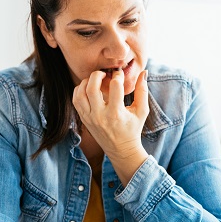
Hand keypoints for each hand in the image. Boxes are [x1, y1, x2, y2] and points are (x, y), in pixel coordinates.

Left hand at [72, 69, 149, 183]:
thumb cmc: (133, 129)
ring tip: (95, 80)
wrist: (120, 149)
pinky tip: (88, 88)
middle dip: (98, 75)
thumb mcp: (141, 111)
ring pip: (80, 93)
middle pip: (92, 88)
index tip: (119, 74)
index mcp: (116, 113)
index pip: (115, 87)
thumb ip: (142, 91)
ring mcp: (90, 118)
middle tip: (104, 73)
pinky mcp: (84, 119)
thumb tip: (144, 72)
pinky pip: (76, 100)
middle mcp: (100, 116)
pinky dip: (79, 90)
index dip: (117, 76)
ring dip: (86, 82)